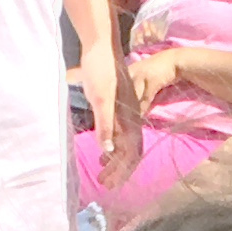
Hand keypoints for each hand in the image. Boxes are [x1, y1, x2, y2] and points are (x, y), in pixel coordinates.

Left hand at [83, 55, 141, 188]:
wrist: (103, 45)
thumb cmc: (101, 70)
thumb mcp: (100, 98)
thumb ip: (105, 125)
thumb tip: (108, 150)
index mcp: (128, 119)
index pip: (130, 154)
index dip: (121, 171)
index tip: (110, 185)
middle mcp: (130, 118)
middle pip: (129, 153)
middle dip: (118, 171)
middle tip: (104, 184)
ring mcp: (126, 113)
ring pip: (124, 144)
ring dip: (115, 161)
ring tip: (102, 172)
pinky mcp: (119, 107)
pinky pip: (120, 134)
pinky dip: (113, 147)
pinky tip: (103, 150)